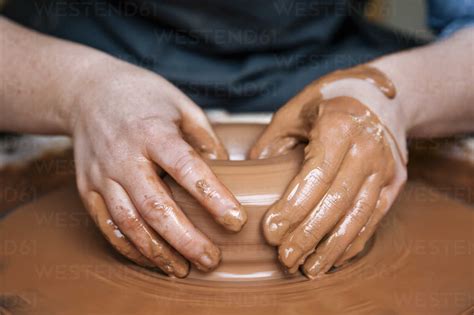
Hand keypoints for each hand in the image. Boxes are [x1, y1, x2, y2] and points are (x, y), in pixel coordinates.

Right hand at [70, 60, 246, 276]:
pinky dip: (128, 247)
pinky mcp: (86, 187)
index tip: (236, 221)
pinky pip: (106, 225)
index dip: (213, 197)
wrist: (86, 91)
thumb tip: (227, 170)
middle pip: (156, 206)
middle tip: (212, 260)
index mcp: (153, 132)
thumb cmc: (142, 96)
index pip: (187, 168)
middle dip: (186, 239)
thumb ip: (204, 137)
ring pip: (129, 222)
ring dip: (157, 252)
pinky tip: (151, 259)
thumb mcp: (180, 104)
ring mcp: (101, 174)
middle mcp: (124, 156)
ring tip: (183, 269)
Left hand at [249, 65, 406, 278]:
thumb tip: (252, 176)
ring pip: (358, 215)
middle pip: (336, 201)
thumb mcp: (296, 109)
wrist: (386, 96)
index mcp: (339, 126)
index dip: (293, 208)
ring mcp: (386, 167)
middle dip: (309, 235)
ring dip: (332, 247)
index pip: (315, 176)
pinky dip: (354, 241)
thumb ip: (272, 141)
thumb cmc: (331, 101)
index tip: (270, 232)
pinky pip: (374, 217)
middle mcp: (367, 148)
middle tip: (285, 259)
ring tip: (309, 269)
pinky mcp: (396, 182)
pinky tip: (333, 258)